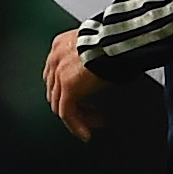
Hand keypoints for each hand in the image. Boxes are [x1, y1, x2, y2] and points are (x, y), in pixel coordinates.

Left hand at [44, 26, 106, 140]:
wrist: (117, 40)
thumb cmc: (116, 40)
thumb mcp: (99, 47)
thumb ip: (93, 59)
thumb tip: (103, 71)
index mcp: (61, 46)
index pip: (56, 74)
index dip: (68, 89)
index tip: (83, 97)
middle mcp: (56, 59)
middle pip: (55, 90)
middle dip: (73, 104)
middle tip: (90, 113)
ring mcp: (59, 74)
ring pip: (60, 104)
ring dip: (77, 116)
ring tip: (93, 124)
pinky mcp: (67, 88)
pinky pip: (67, 113)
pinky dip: (76, 125)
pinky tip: (87, 133)